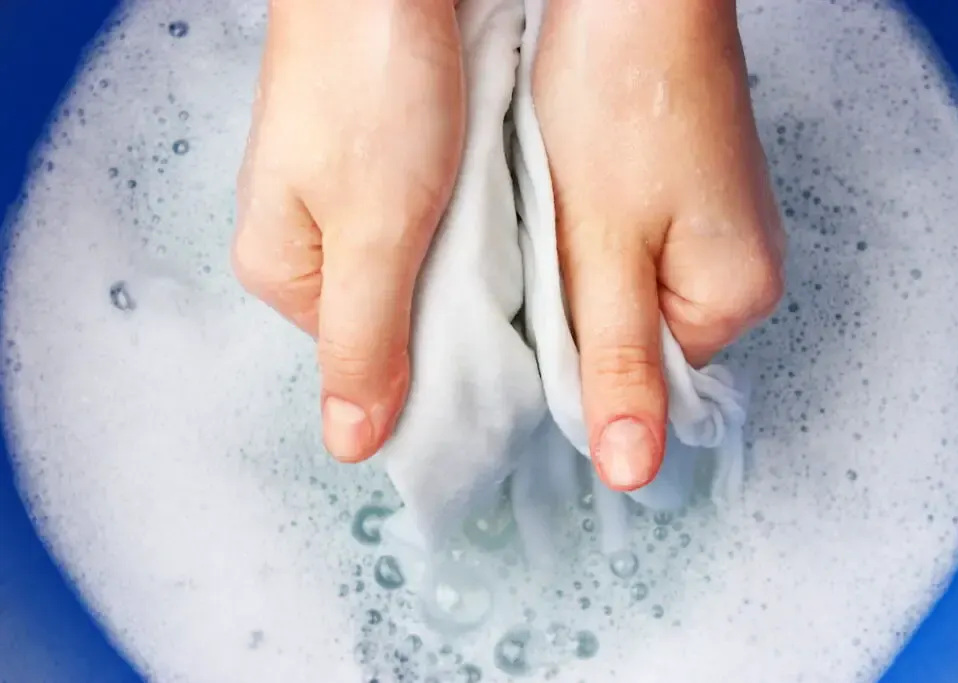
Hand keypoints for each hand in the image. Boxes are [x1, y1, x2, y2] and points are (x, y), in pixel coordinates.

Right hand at [233, 0, 463, 462]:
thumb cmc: (369, 84)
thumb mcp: (375, 230)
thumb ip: (365, 340)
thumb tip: (349, 445)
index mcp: (284, 270)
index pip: (365, 361)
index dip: (428, 369)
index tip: (490, 359)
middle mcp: (303, 239)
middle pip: (389, 315)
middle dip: (447, 315)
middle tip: (503, 294)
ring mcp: (338, 196)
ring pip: (412, 268)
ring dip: (459, 265)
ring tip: (501, 245)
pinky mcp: (376, 160)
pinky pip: (424, 220)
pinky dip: (460, 223)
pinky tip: (488, 209)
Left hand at [533, 0, 784, 489]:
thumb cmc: (624, 97)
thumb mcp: (604, 246)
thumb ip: (616, 361)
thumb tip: (631, 469)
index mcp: (734, 298)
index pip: (640, 382)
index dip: (576, 356)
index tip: (540, 306)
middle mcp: (740, 274)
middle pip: (634, 339)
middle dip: (576, 307)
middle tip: (546, 250)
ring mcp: (716, 232)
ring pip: (624, 292)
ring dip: (577, 268)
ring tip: (558, 213)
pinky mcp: (687, 200)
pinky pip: (628, 249)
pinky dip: (588, 235)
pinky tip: (571, 196)